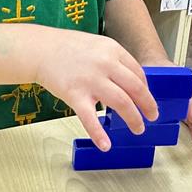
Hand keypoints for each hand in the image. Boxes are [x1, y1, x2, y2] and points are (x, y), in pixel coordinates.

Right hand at [29, 26, 158, 150]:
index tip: (147, 99)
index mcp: (112, 50)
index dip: (146, 89)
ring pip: (121, 103)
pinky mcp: (75, 94)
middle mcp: (105, 64)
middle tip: (152, 116)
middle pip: (135, 89)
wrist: (40, 50)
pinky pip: (90, 118)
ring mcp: (90, 80)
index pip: (138, 73)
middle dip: (147, 106)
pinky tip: (106, 145)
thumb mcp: (97, 46)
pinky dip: (99, 134)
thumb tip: (131, 82)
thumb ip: (113, 61)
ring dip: (134, 119)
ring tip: (138, 128)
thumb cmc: (67, 48)